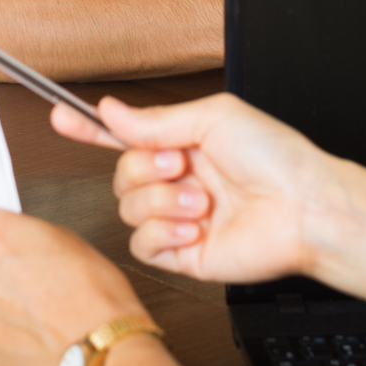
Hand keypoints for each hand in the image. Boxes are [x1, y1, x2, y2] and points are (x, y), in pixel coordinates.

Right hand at [51, 92, 336, 284]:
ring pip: (128, 209)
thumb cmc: (276, 157)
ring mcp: (179, 219)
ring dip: (161, 201)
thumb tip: (110, 111)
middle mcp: (179, 181)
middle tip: (180, 164)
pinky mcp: (183, 254)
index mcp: (184, 144)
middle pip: (120, 175)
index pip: (126, 136)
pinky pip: (142, 245)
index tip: (61, 116)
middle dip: (144, 169)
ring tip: (201, 201)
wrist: (305, 209)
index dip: (91, 129)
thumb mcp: (213, 118)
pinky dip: (163, 233)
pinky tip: (193, 227)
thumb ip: (155, 119)